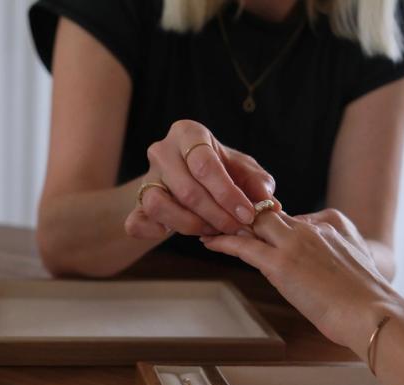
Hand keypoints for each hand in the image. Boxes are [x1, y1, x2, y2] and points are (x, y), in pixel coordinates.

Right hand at [125, 119, 277, 240]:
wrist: (189, 177)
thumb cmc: (219, 170)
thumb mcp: (242, 169)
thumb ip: (257, 182)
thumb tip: (268, 201)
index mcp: (188, 133)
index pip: (205, 165)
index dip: (228, 194)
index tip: (247, 214)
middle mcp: (162, 151)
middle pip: (186, 190)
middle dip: (216, 215)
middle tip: (236, 228)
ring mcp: (145, 177)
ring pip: (159, 206)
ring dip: (190, 225)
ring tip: (212, 230)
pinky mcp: (136, 203)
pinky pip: (136, 222)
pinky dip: (151, 232)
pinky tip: (170, 233)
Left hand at [200, 209, 403, 352]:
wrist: (372, 312)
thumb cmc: (365, 299)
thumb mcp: (353, 262)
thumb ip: (332, 253)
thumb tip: (311, 262)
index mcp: (333, 221)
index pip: (292, 217)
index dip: (271, 224)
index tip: (254, 227)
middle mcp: (312, 225)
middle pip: (269, 213)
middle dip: (245, 215)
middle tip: (220, 217)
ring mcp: (295, 242)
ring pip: (254, 223)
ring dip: (230, 224)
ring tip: (208, 226)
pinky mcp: (281, 263)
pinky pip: (244, 245)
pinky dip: (223, 241)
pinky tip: (208, 241)